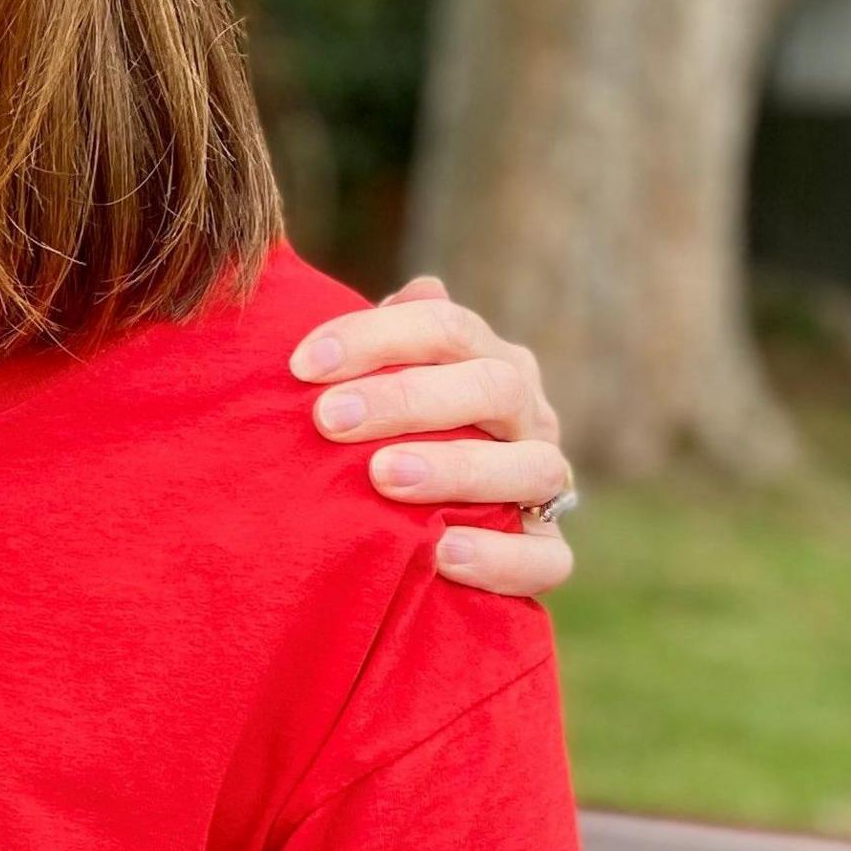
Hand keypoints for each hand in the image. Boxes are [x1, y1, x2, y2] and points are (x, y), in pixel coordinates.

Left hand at [289, 276, 575, 599]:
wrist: (430, 530)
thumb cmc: (389, 437)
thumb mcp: (383, 386)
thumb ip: (390, 343)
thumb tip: (418, 289)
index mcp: (489, 361)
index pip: (446, 327)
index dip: (374, 336)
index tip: (302, 364)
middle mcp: (529, 416)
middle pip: (492, 386)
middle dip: (407, 398)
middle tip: (328, 419)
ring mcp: (546, 485)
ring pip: (533, 467)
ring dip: (456, 469)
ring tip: (383, 477)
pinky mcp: (549, 554)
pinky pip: (547, 562)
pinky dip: (496, 558)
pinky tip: (439, 553)